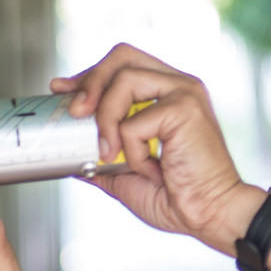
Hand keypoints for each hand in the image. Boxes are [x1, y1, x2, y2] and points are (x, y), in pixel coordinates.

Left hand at [51, 44, 262, 254]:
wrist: (209, 216)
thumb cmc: (178, 199)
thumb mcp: (126, 175)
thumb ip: (101, 160)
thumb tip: (68, 158)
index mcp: (168, 93)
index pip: (122, 64)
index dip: (89, 75)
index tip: (61, 90)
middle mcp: (179, 86)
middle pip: (121, 55)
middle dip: (90, 81)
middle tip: (75, 113)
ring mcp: (185, 93)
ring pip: (124, 80)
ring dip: (105, 119)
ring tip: (109, 154)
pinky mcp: (186, 110)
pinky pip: (135, 120)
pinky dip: (131, 150)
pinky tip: (148, 168)